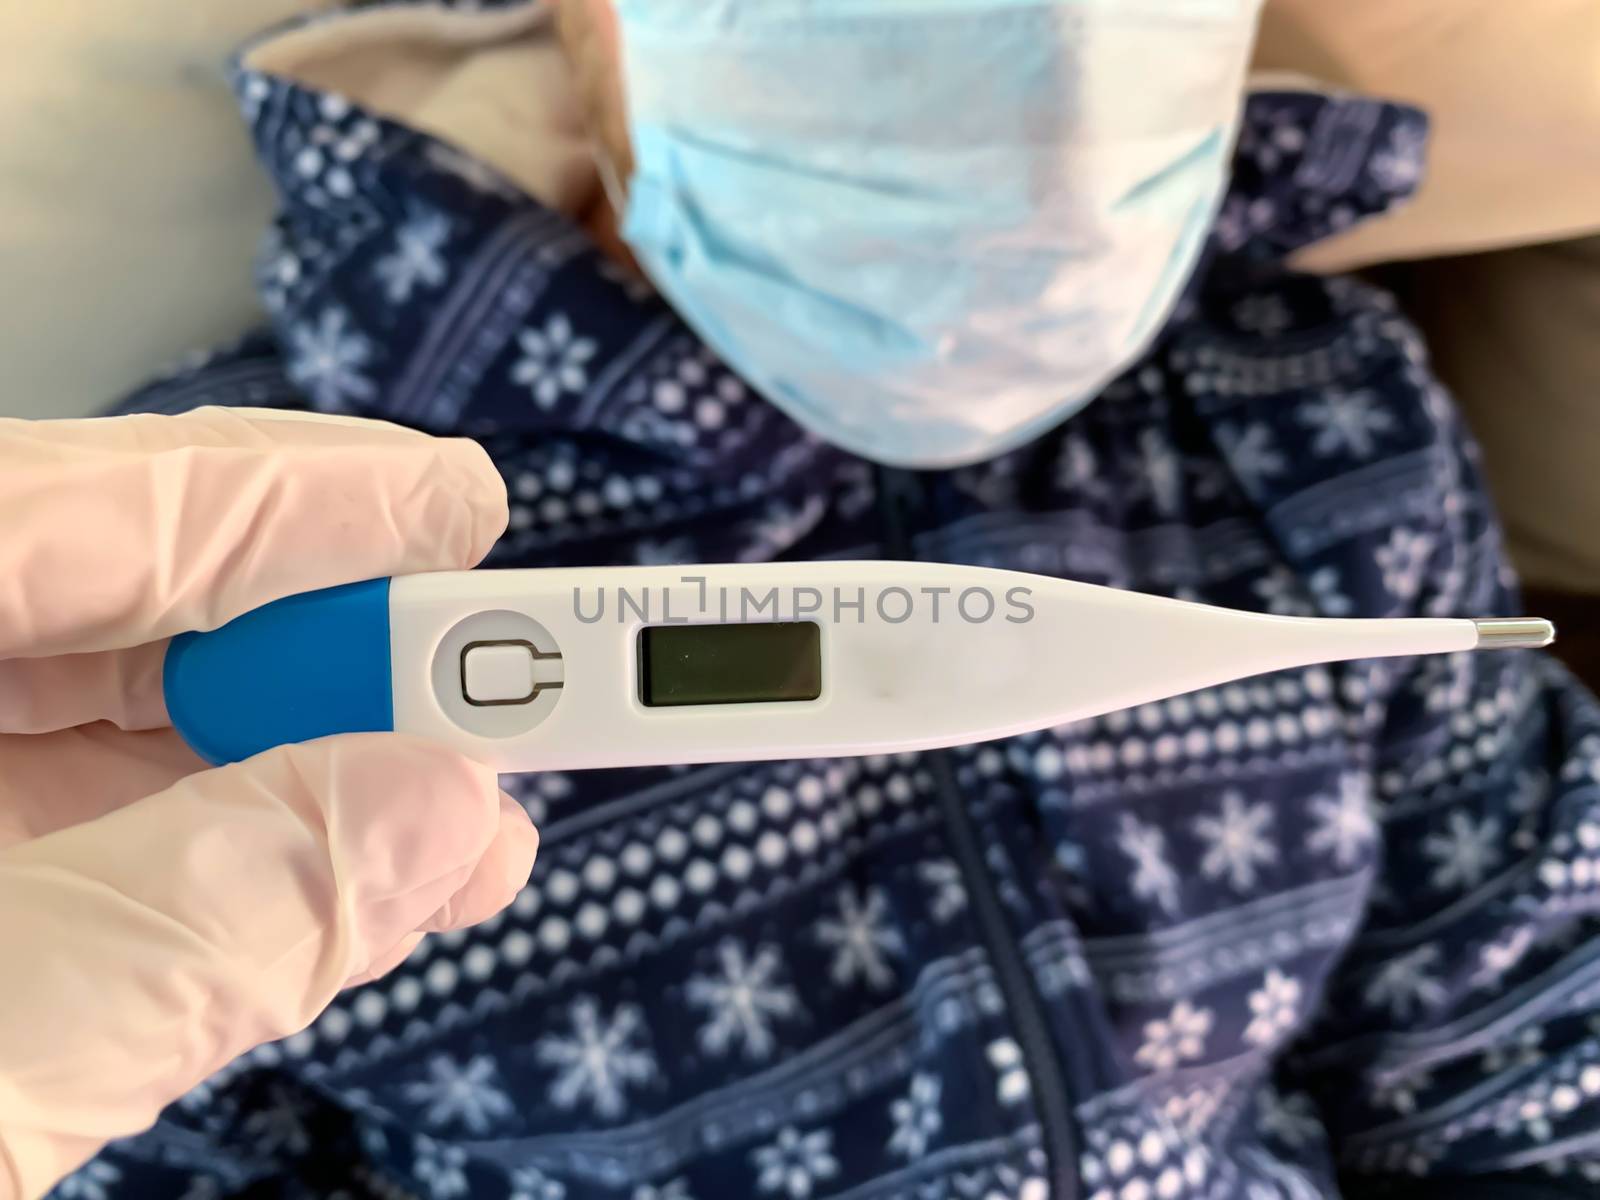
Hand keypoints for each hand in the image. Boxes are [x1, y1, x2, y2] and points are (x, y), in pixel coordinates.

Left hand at [0, 408, 537, 1199]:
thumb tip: (445, 813)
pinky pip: (42, 816)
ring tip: (438, 801)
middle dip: (300, 644)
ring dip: (273, 759)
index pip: (48, 512)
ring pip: (66, 712)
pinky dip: (193, 843)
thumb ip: (195, 927)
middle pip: (68, 596)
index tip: (460, 513)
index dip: (283, 498)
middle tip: (479, 682)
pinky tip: (315, 862)